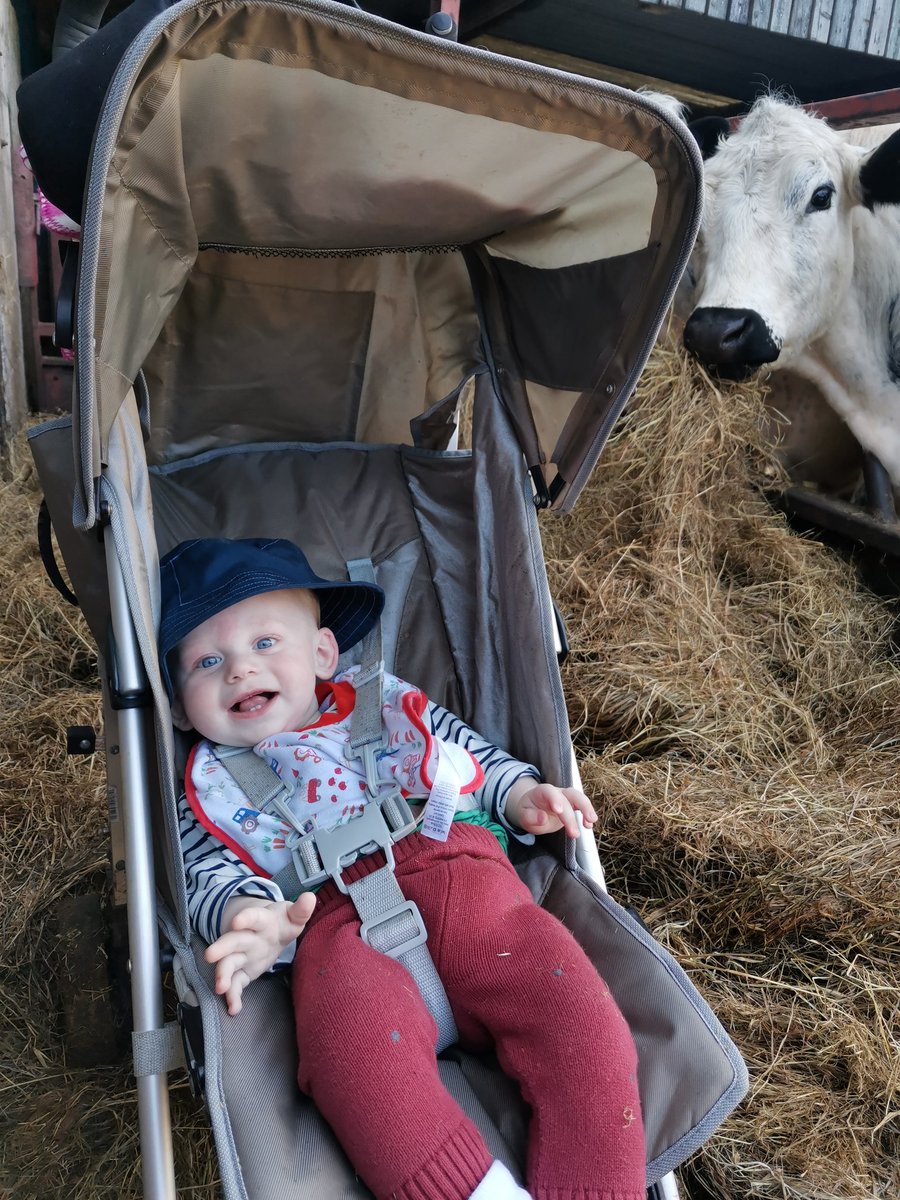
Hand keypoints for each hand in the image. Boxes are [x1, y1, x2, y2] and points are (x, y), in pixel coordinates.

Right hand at [205, 892, 315, 1014]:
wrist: (271, 931)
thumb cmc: (282, 922)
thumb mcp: (293, 916)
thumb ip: (301, 910)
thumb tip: (310, 898)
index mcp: (261, 921)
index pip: (253, 917)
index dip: (245, 918)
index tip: (237, 922)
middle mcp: (247, 937)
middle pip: (233, 941)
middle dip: (222, 948)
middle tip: (210, 955)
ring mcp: (243, 955)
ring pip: (229, 963)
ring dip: (223, 974)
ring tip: (220, 988)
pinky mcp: (242, 971)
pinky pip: (236, 983)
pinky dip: (233, 995)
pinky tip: (233, 1008)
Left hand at [505, 780, 597, 838]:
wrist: (534, 808)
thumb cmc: (528, 811)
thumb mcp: (523, 815)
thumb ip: (530, 817)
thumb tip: (543, 818)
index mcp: (542, 791)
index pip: (549, 792)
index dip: (555, 799)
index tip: (558, 811)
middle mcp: (556, 792)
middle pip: (568, 796)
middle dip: (572, 815)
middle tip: (574, 833)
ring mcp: (566, 797)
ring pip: (579, 797)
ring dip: (586, 809)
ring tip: (590, 823)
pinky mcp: (572, 804)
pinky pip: (582, 806)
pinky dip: (587, 814)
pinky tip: (589, 825)